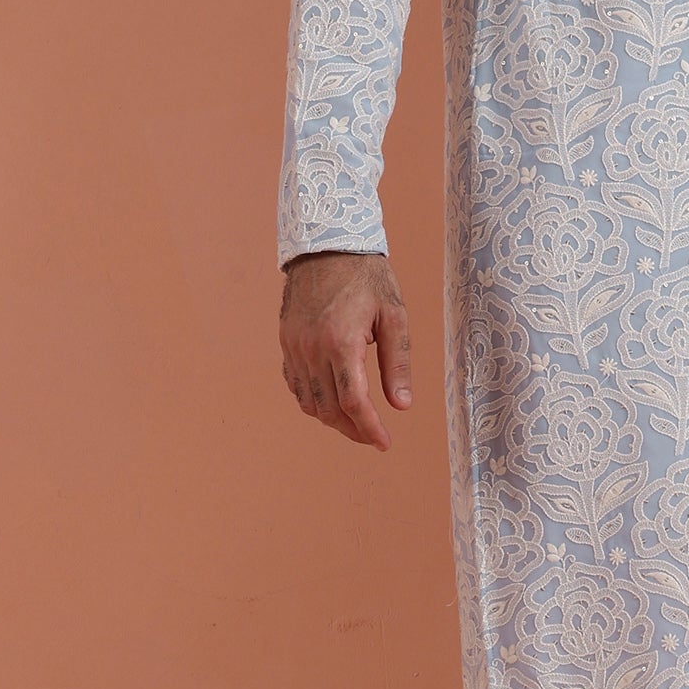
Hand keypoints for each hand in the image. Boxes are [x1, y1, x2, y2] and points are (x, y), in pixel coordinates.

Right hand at [280, 251, 412, 448]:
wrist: (327, 245)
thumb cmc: (366, 276)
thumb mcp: (393, 314)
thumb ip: (398, 362)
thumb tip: (402, 404)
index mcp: (341, 342)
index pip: (353, 402)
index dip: (370, 429)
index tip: (384, 443)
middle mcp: (312, 348)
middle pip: (329, 409)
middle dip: (353, 430)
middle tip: (373, 437)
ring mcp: (294, 346)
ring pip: (308, 401)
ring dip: (331, 419)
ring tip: (355, 423)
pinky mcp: (286, 341)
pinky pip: (295, 384)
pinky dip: (312, 400)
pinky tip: (331, 401)